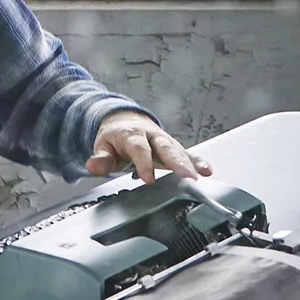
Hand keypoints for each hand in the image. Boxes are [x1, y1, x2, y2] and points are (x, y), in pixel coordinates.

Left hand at [85, 111, 209, 184]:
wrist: (125, 120)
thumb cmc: (115, 137)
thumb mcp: (102, 145)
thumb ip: (100, 158)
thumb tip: (93, 166)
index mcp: (132, 134)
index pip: (139, 149)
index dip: (144, 164)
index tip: (149, 180)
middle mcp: (152, 136)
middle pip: (166, 147)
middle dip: (177, 162)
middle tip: (187, 176)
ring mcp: (164, 140)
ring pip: (179, 150)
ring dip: (190, 162)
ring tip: (201, 175)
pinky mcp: (172, 147)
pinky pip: (186, 154)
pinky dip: (197, 161)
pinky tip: (207, 170)